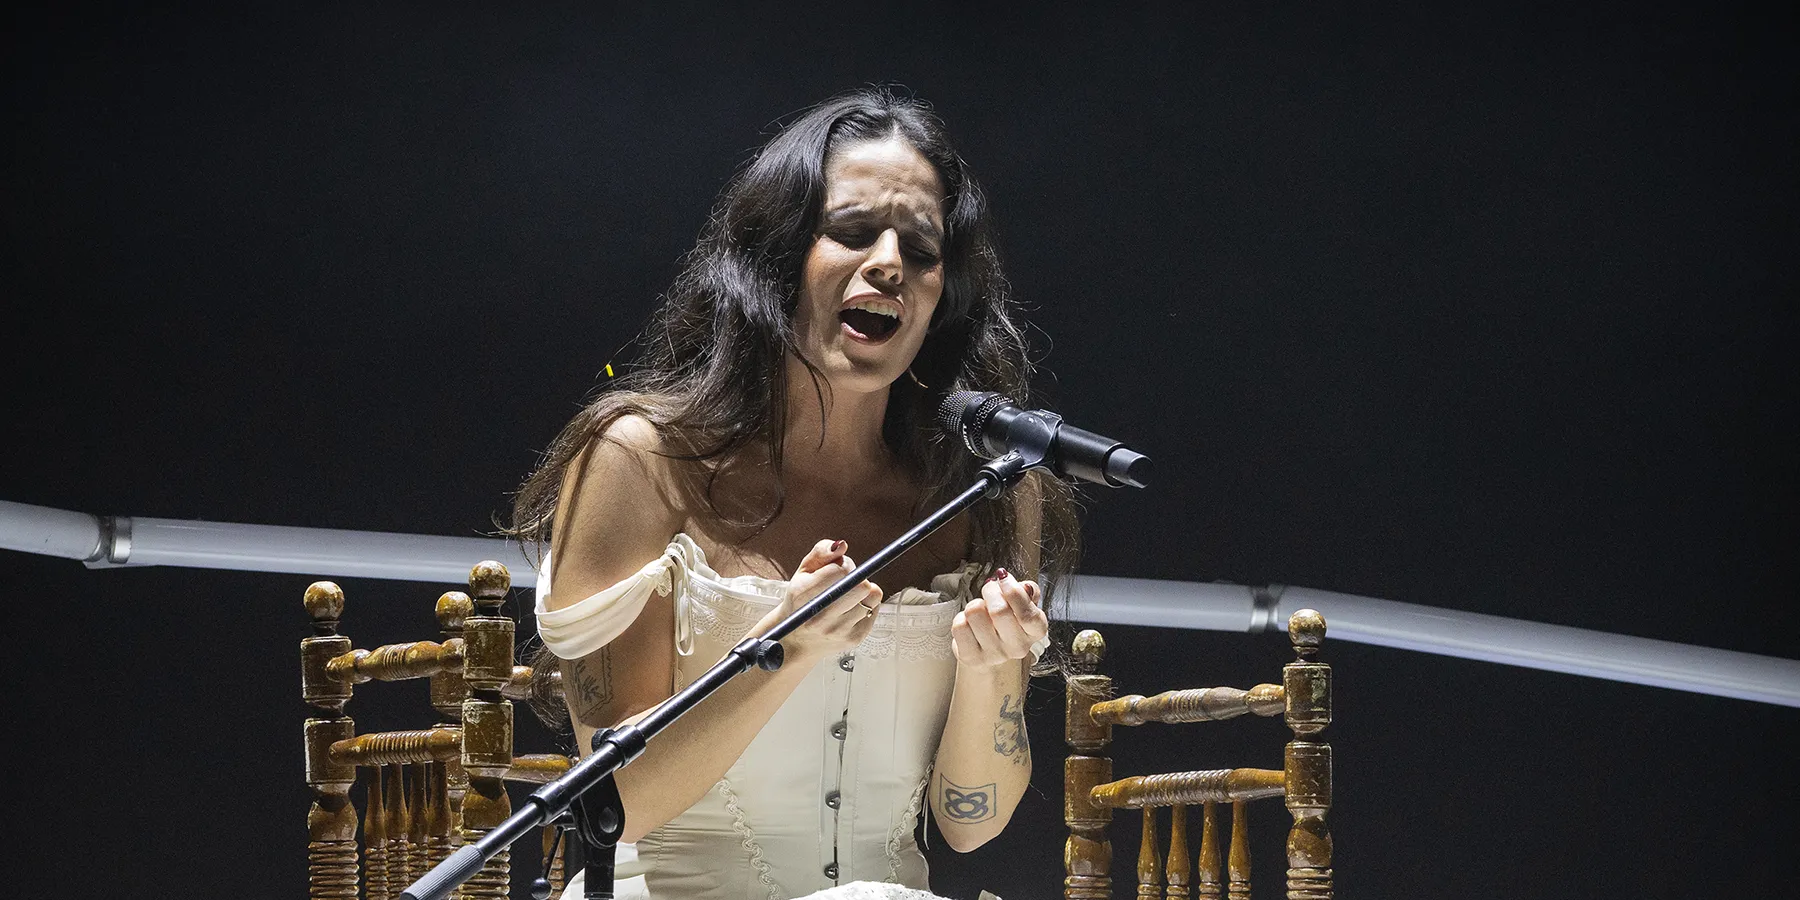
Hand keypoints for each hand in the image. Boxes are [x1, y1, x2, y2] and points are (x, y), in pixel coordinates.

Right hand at [757, 539, 882, 660]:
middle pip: (861, 585)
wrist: (797, 640)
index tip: (839, 570)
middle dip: (857, 578)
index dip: (845, 565)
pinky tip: (851, 609)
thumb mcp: (804, 571)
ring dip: (863, 592)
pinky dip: (867, 605)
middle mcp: (819, 617)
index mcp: (803, 595)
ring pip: (872, 597)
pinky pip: (876, 610)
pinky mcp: (854, 639)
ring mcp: (838, 631)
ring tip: (847, 597)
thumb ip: (821, 552)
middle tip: (846, 583)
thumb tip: (842, 546)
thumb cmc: (802, 601)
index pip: (841, 570)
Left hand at [951, 568, 1047, 669]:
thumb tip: (1019, 584)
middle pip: (999, 611)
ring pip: (975, 613)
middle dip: (990, 591)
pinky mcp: (972, 658)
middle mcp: (1018, 647)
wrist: (987, 649)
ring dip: (974, 604)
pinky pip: (960, 626)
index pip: (1028, 614)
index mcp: (1035, 631)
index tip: (1003, 577)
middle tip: (989, 590)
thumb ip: (1027, 591)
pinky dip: (961, 618)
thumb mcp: (1023, 604)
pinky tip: (969, 624)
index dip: (1013, 591)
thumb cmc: (1006, 621)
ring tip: (980, 611)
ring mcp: (995, 655)